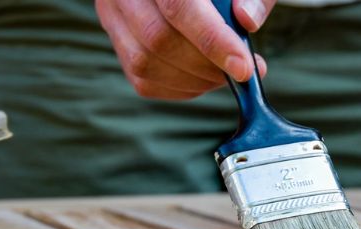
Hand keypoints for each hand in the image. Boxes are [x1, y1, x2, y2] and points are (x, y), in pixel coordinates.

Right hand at [96, 0, 275, 99]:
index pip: (178, 6)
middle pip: (159, 39)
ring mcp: (113, 17)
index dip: (212, 40)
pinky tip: (205, 77)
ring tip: (226, 72)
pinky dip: (182, 88)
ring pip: (146, 64)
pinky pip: (145, 81)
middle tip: (242, 71)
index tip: (243, 67)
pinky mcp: (118, 44)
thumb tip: (247, 20)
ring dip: (195, 80)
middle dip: (207, 65)